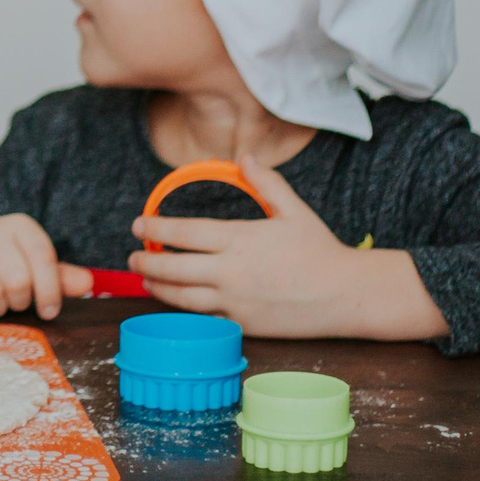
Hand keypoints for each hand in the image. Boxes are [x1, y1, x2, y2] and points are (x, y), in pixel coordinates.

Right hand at [0, 215, 93, 320]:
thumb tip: (88, 283)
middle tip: (13, 303)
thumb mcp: (32, 270)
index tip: (48, 311)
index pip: (42, 258)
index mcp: (20, 227)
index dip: (49, 290)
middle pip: (18, 280)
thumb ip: (59, 278)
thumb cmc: (0, 268)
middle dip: (18, 302)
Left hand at [129, 153, 445, 339]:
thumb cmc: (320, 251)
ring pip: (183, 298)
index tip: (138, 224)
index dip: (156, 227)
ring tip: (145, 280)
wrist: (347, 295)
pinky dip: (184, 310)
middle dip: (146, 261)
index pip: (184, 232)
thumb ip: (266, 182)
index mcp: (241, 239)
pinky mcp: (244, 324)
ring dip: (158, 288)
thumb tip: (244, 156)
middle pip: (173, 267)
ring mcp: (236, 301)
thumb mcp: (294, 210)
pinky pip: (205, 319)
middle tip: (132, 257)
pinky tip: (175, 302)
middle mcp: (232, 271)